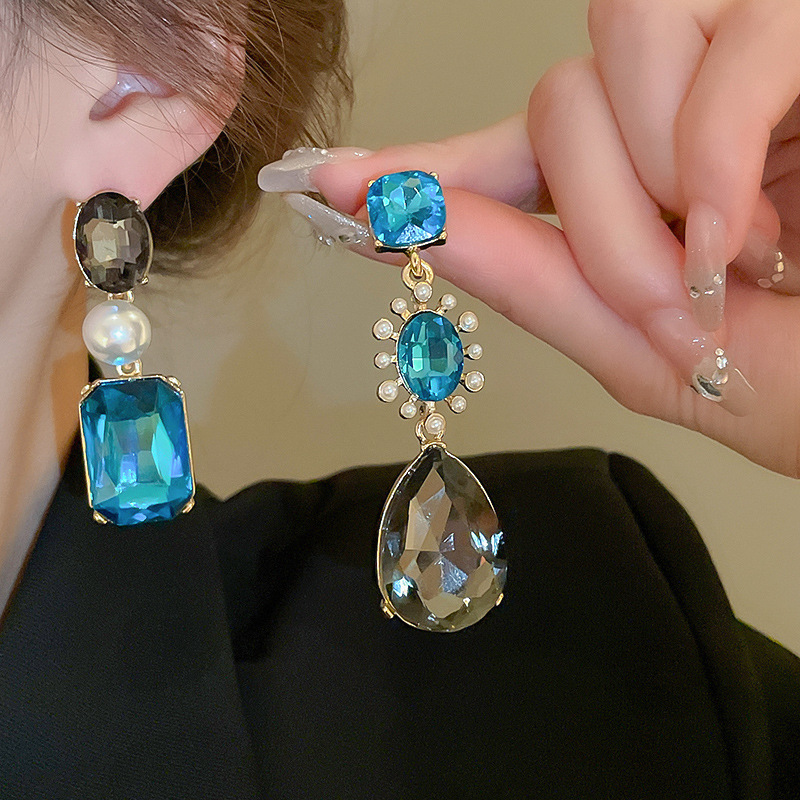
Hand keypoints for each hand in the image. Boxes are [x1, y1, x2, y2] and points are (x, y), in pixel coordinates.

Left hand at [259, 0, 799, 478]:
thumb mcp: (653, 355)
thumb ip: (540, 286)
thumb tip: (419, 224)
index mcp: (641, 197)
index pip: (507, 162)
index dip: (418, 173)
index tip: (326, 186)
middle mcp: (680, 119)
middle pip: (551, 108)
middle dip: (586, 225)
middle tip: (664, 297)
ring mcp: (741, 67)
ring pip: (601, 65)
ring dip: (639, 191)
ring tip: (721, 258)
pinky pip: (717, 52)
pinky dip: (710, 154)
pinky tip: (746, 228)